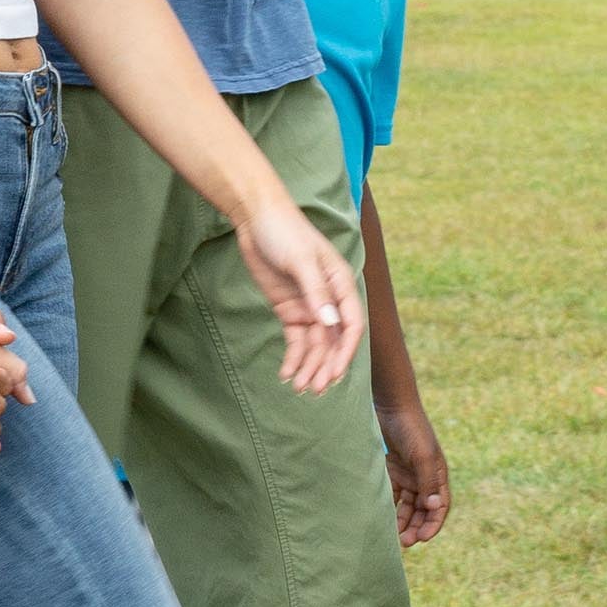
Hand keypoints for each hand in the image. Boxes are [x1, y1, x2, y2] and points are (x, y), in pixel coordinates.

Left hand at [230, 195, 363, 393]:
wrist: (256, 217)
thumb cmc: (284, 230)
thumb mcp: (300, 260)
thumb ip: (316, 292)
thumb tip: (331, 322)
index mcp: (341, 284)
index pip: (351, 324)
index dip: (344, 351)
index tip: (333, 373)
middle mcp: (329, 298)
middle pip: (332, 340)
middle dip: (325, 366)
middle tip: (313, 389)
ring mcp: (309, 305)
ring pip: (314, 345)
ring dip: (308, 366)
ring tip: (297, 387)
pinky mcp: (290, 309)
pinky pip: (296, 340)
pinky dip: (293, 357)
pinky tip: (285, 373)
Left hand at [378, 397, 450, 546]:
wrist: (392, 406)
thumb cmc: (411, 429)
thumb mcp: (422, 455)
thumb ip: (428, 481)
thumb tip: (435, 508)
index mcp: (438, 476)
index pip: (440, 507)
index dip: (433, 524)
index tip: (422, 539)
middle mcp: (425, 479)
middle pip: (423, 511)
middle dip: (416, 527)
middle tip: (405, 542)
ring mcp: (408, 476)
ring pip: (408, 507)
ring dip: (403, 522)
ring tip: (394, 537)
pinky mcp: (392, 472)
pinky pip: (392, 496)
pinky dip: (390, 508)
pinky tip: (382, 519)